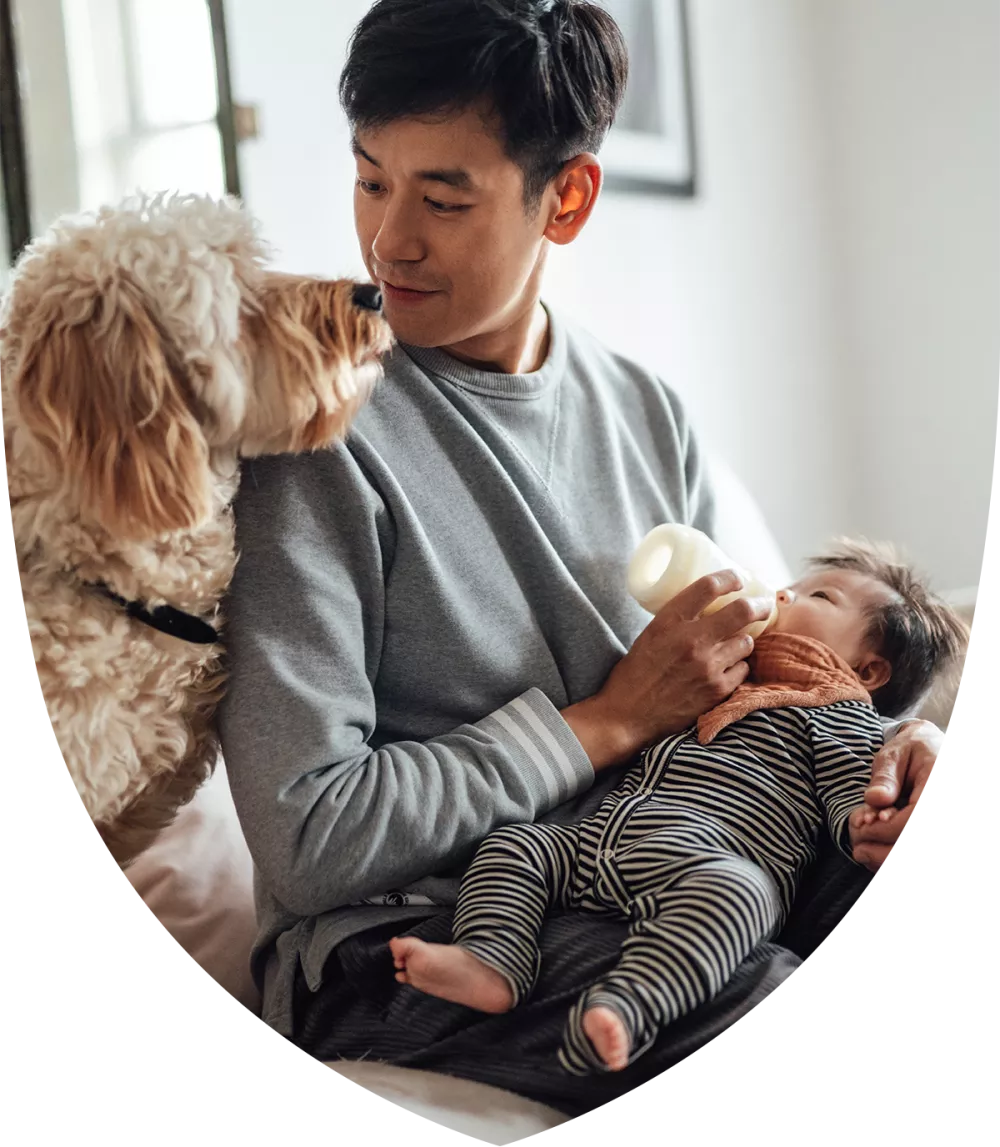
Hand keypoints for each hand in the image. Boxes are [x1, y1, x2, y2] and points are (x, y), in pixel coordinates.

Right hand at [561, 571, 773, 769]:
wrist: (627, 716)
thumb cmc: (635, 674)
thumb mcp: (650, 636)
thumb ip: (677, 621)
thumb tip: (707, 609)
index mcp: (669, 621)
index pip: (708, 586)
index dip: (729, 577)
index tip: (738, 578)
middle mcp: (691, 640)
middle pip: (741, 610)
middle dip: (759, 604)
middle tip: (763, 604)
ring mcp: (707, 665)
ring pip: (746, 642)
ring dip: (742, 641)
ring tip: (732, 645)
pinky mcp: (717, 689)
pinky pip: (742, 669)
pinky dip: (737, 667)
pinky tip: (725, 669)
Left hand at [850, 719, 944, 870]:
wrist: (933, 748)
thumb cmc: (912, 748)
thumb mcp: (895, 753)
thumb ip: (886, 776)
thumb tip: (875, 799)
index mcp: (937, 784)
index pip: (914, 819)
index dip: (887, 829)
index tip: (862, 825)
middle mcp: (941, 802)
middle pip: (914, 841)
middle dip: (885, 852)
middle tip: (858, 850)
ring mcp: (939, 817)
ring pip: (912, 849)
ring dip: (888, 857)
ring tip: (863, 853)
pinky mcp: (927, 819)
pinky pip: (911, 843)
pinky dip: (893, 854)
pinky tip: (876, 851)